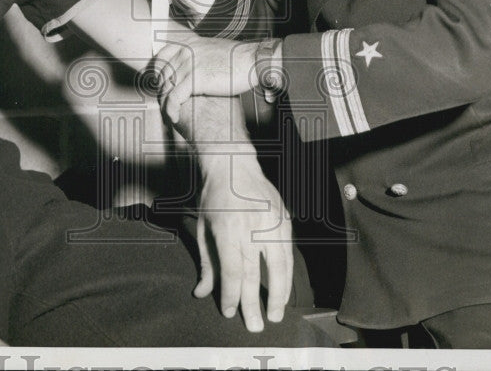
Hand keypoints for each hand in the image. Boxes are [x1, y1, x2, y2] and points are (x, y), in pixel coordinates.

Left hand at [155, 38, 257, 104]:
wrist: (253, 60)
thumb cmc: (239, 59)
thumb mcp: (214, 50)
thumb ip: (200, 55)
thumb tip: (196, 64)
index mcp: (190, 44)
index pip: (162, 55)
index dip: (157, 71)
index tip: (159, 84)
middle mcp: (187, 52)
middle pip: (163, 74)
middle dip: (161, 92)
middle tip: (164, 104)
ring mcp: (190, 64)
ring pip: (167, 87)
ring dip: (165, 104)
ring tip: (169, 114)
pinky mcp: (195, 78)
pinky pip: (175, 98)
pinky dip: (172, 110)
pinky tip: (175, 117)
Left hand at [194, 152, 293, 331]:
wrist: (234, 165)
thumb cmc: (215, 198)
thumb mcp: (203, 228)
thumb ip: (207, 263)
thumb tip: (202, 293)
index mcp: (228, 227)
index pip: (232, 269)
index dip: (232, 294)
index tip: (230, 312)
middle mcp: (252, 224)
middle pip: (255, 271)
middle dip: (254, 302)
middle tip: (255, 326)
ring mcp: (272, 220)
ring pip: (279, 264)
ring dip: (278, 293)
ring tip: (275, 314)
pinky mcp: (285, 218)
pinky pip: (288, 252)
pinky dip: (287, 274)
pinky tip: (284, 290)